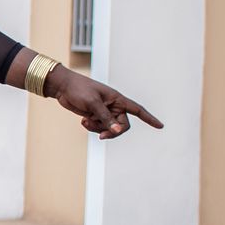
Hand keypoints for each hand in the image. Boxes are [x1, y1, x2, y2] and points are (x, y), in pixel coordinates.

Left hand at [48, 68, 162, 139]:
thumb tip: (118, 131)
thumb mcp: (93, 104)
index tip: (161, 126)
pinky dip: (92, 127)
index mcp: (117, 100)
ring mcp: (104, 112)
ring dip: (98, 129)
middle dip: (113, 132)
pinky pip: (98, 128)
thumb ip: (105, 118)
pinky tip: (83, 121)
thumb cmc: (79, 90)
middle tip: (102, 137)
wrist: (63, 87)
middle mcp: (113, 106)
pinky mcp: (94, 116)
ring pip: (109, 128)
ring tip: (86, 122)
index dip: (149, 119)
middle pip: (122, 125)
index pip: (138, 110)